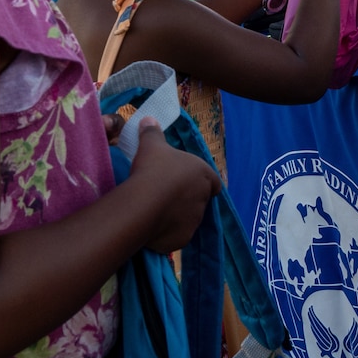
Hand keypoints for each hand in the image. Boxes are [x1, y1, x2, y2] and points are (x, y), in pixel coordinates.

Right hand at [128, 128, 220, 254]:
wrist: (144, 202)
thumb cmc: (154, 168)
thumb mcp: (152, 145)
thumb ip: (153, 132)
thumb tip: (149, 118)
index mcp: (205, 175)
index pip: (213, 180)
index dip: (202, 180)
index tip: (185, 180)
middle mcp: (205, 199)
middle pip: (200, 199)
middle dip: (187, 198)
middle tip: (166, 194)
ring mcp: (195, 221)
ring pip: (189, 219)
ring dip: (178, 215)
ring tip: (156, 210)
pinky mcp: (183, 239)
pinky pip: (176, 235)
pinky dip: (168, 232)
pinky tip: (153, 226)